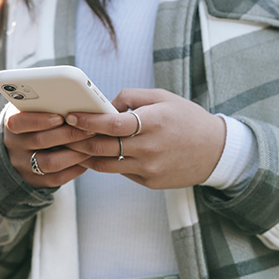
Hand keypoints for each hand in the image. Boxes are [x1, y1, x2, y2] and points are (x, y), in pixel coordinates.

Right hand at [3, 106, 94, 187]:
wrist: (16, 151)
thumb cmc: (33, 123)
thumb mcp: (29, 111)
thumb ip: (44, 105)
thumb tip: (73, 98)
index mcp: (11, 124)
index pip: (19, 122)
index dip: (40, 120)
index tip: (61, 117)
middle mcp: (14, 146)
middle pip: (40, 141)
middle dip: (68, 134)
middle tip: (90, 129)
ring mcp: (22, 166)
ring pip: (50, 163)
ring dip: (75, 154)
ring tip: (91, 145)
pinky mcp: (33, 182)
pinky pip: (57, 178)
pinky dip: (75, 169)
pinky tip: (86, 160)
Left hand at [64, 88, 225, 188]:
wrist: (216, 151)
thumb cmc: (187, 119)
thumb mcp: (162, 97)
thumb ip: (130, 97)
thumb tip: (104, 105)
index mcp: (153, 122)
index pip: (112, 124)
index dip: (88, 121)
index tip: (71, 116)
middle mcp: (149, 148)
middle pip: (102, 147)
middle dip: (78, 140)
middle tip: (63, 133)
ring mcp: (149, 168)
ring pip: (105, 165)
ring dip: (86, 156)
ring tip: (72, 146)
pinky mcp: (150, 182)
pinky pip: (120, 172)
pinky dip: (106, 163)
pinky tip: (97, 155)